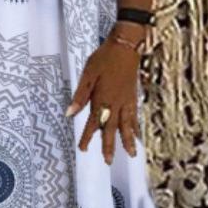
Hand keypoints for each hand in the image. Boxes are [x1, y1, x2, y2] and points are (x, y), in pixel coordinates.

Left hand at [66, 29, 141, 163]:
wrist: (125, 46)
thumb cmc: (104, 57)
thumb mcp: (87, 74)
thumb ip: (80, 96)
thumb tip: (69, 113)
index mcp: (102, 99)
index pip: (93, 123)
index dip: (87, 137)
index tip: (83, 148)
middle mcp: (115, 103)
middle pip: (112, 129)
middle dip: (109, 146)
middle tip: (107, 161)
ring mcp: (127, 101)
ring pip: (127, 125)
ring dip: (128, 140)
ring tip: (131, 154)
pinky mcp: (134, 96)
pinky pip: (135, 116)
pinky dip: (136, 127)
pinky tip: (137, 133)